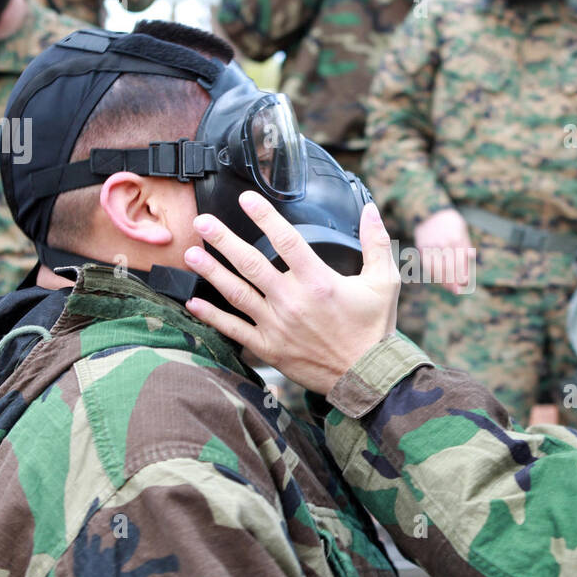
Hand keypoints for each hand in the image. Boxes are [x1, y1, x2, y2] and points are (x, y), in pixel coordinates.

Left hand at [184, 193, 399, 394]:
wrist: (365, 377)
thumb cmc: (374, 329)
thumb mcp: (385, 283)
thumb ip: (377, 244)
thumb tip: (370, 210)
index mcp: (319, 282)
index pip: (287, 240)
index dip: (265, 217)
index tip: (246, 198)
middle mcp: (293, 301)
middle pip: (251, 264)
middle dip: (223, 240)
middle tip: (202, 222)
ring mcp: (277, 326)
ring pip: (237, 293)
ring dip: (212, 272)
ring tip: (191, 254)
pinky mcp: (269, 348)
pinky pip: (235, 329)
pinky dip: (212, 316)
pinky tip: (193, 303)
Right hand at [413, 208, 472, 294]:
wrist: (431, 213)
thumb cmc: (451, 224)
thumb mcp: (462, 231)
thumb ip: (466, 246)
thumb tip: (471, 258)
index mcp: (456, 239)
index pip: (460, 262)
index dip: (462, 274)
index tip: (464, 284)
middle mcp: (443, 244)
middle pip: (449, 268)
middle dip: (453, 281)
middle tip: (457, 291)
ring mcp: (431, 246)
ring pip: (438, 269)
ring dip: (444, 281)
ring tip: (450, 288)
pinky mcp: (422, 248)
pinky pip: (428, 265)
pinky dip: (433, 274)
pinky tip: (438, 279)